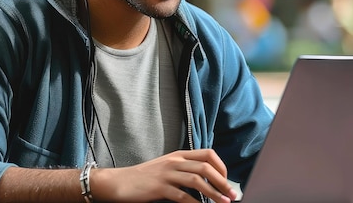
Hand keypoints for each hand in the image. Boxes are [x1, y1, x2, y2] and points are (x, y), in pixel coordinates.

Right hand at [91, 149, 238, 202]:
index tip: (227, 181)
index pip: (208, 154)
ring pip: (197, 180)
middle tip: (232, 195)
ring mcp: (166, 174)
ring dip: (214, 193)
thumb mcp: (168, 167)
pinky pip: (182, 196)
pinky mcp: (159, 188)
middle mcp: (175, 161)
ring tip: (224, 202)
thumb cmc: (146, 178)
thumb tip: (208, 179)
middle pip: (206, 167)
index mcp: (179, 155)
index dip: (221, 167)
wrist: (120, 182)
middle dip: (223, 182)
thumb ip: (185, 169)